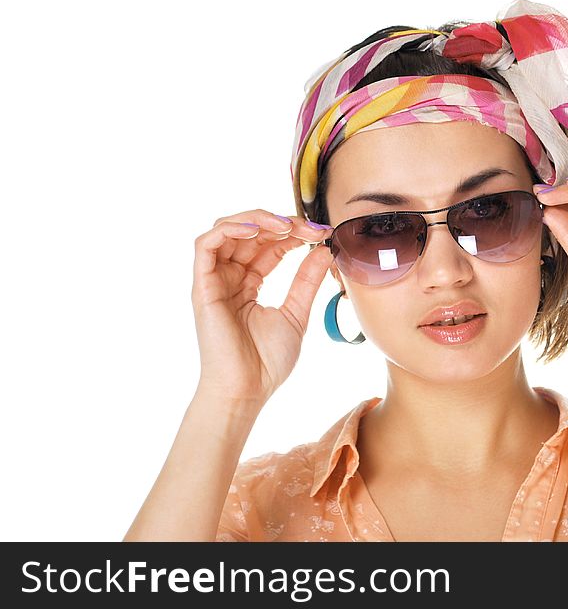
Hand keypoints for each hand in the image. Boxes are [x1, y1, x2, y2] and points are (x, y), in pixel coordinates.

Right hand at [191, 210, 333, 407]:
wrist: (247, 389)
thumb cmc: (267, 361)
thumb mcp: (296, 313)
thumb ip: (306, 281)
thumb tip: (324, 250)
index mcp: (249, 283)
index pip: (270, 245)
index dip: (294, 233)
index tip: (321, 233)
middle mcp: (230, 277)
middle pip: (250, 232)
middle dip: (281, 223)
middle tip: (308, 227)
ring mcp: (214, 280)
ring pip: (227, 230)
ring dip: (256, 219)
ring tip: (284, 225)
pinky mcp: (202, 286)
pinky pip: (205, 245)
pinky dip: (229, 230)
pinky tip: (256, 230)